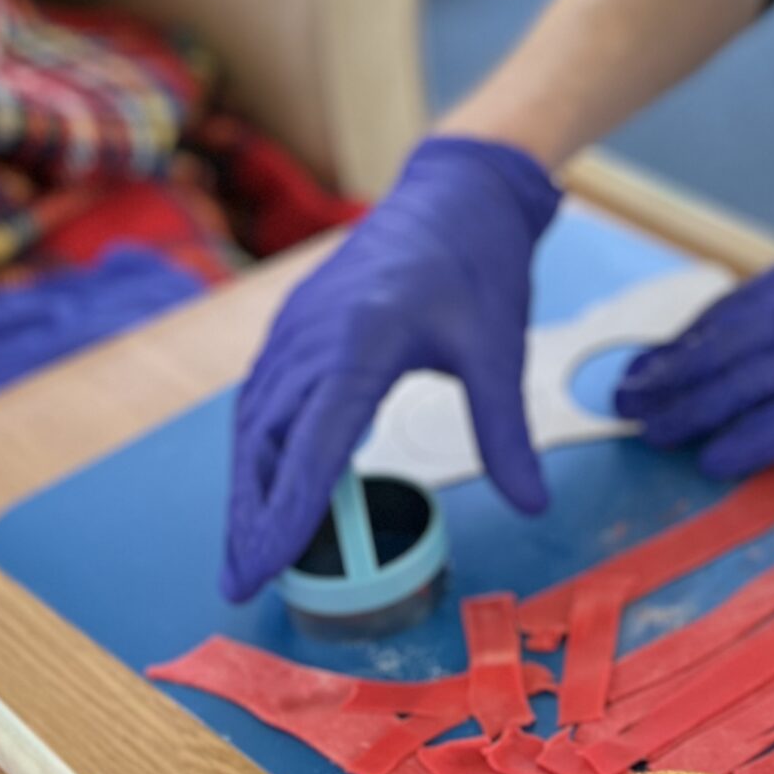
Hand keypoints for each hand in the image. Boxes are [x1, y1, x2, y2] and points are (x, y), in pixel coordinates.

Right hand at [222, 135, 560, 599]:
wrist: (457, 191)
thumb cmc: (479, 265)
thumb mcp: (500, 350)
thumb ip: (506, 433)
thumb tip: (532, 505)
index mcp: (363, 340)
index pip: (314, 445)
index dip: (286, 512)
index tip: (263, 568)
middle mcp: (314, 336)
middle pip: (266, 443)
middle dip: (250, 516)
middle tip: (241, 582)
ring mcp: (296, 329)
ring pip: (255, 423)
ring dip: (246, 488)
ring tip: (247, 550)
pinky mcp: (294, 326)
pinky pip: (262, 397)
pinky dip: (257, 449)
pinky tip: (263, 485)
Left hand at [613, 240, 773, 477]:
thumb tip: (768, 334)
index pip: (722, 315)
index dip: (678, 346)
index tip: (645, 367)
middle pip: (716, 349)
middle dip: (666, 379)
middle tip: (623, 404)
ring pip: (738, 385)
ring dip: (689, 413)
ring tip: (650, 434)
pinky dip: (746, 443)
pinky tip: (713, 461)